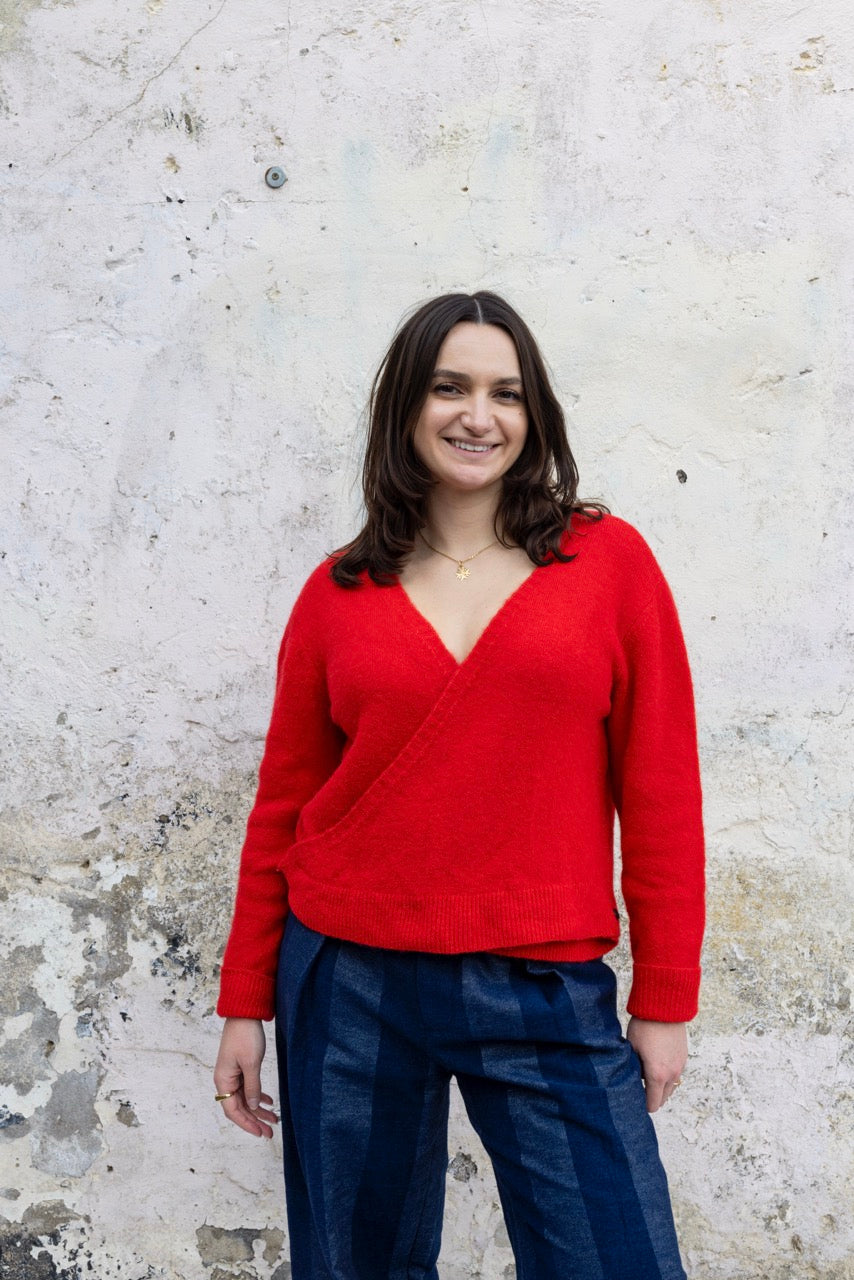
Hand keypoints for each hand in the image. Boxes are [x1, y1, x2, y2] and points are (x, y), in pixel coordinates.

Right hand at [213, 1017, 278, 1137]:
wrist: (244, 1014)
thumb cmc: (245, 1036)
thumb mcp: (251, 1063)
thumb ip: (252, 1087)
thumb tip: (253, 1106)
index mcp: (223, 1081)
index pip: (233, 1110)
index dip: (247, 1123)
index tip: (260, 1133)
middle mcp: (226, 1080)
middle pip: (240, 1107)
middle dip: (255, 1120)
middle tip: (270, 1132)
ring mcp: (233, 1074)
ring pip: (246, 1098)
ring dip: (258, 1109)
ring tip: (274, 1119)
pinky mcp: (241, 1067)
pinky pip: (248, 1087)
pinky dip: (258, 1095)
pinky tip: (269, 1102)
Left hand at [626, 1017, 687, 1113]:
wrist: (665, 1008)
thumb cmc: (644, 1027)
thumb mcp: (632, 1048)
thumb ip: (633, 1068)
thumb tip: (632, 1078)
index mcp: (657, 1075)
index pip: (653, 1103)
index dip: (643, 1105)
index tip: (634, 1101)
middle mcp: (672, 1074)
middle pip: (663, 1098)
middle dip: (652, 1097)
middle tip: (638, 1088)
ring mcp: (680, 1066)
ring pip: (671, 1087)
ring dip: (661, 1086)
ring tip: (646, 1074)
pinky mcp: (684, 1057)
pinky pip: (676, 1074)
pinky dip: (667, 1075)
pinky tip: (656, 1063)